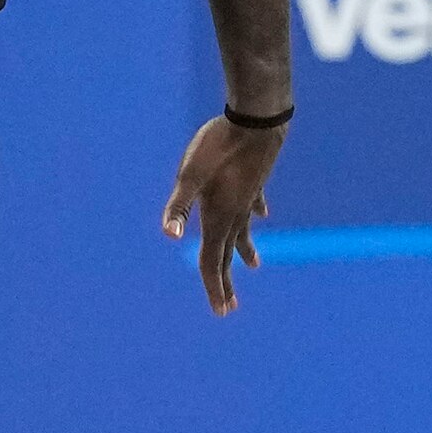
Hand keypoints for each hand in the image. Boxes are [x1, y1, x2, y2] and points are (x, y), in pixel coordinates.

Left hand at [160, 113, 282, 315]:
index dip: (213, 286)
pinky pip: (254, 205)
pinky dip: (255, 215)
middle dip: (225, 280)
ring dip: (243, 251)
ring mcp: (248, 199)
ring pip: (244, 231)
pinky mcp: (254, 181)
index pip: (213, 259)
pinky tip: (262, 214)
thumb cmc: (219, 146)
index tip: (220, 311)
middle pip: (227, 252)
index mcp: (219, 217)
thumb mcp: (190, 174)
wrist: (258, 121)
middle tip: (228, 306)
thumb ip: (178, 205)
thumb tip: (168, 235)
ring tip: (254, 266)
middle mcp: (236, 213)